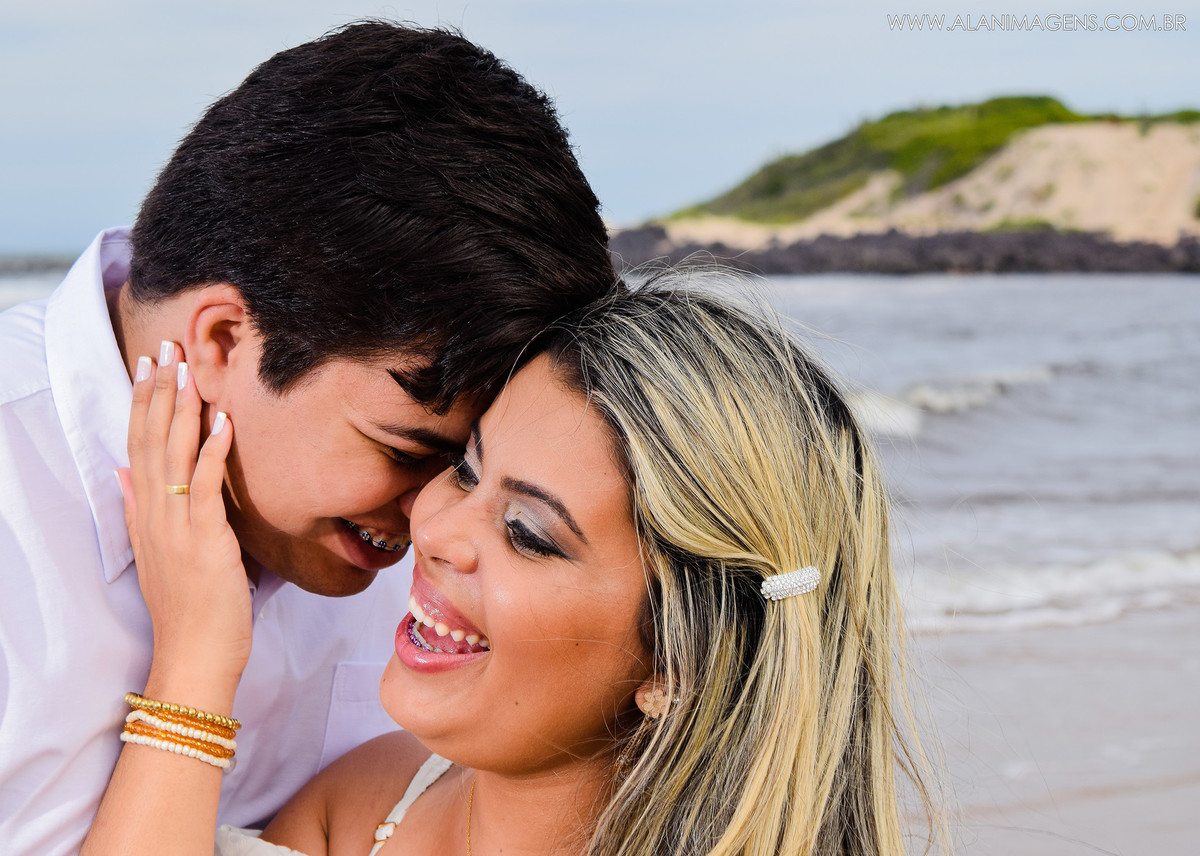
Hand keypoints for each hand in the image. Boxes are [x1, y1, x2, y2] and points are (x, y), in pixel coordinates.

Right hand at [120, 341, 250, 698]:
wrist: (194, 657)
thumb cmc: (189, 609)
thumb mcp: (158, 553)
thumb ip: (139, 511)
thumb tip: (123, 474)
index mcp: (145, 514)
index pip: (138, 445)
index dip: (143, 402)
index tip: (148, 364)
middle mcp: (154, 514)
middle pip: (151, 439)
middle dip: (159, 390)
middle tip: (167, 345)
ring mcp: (176, 526)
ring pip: (173, 454)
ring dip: (182, 407)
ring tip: (188, 366)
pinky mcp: (204, 539)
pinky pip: (205, 486)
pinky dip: (214, 450)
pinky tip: (224, 419)